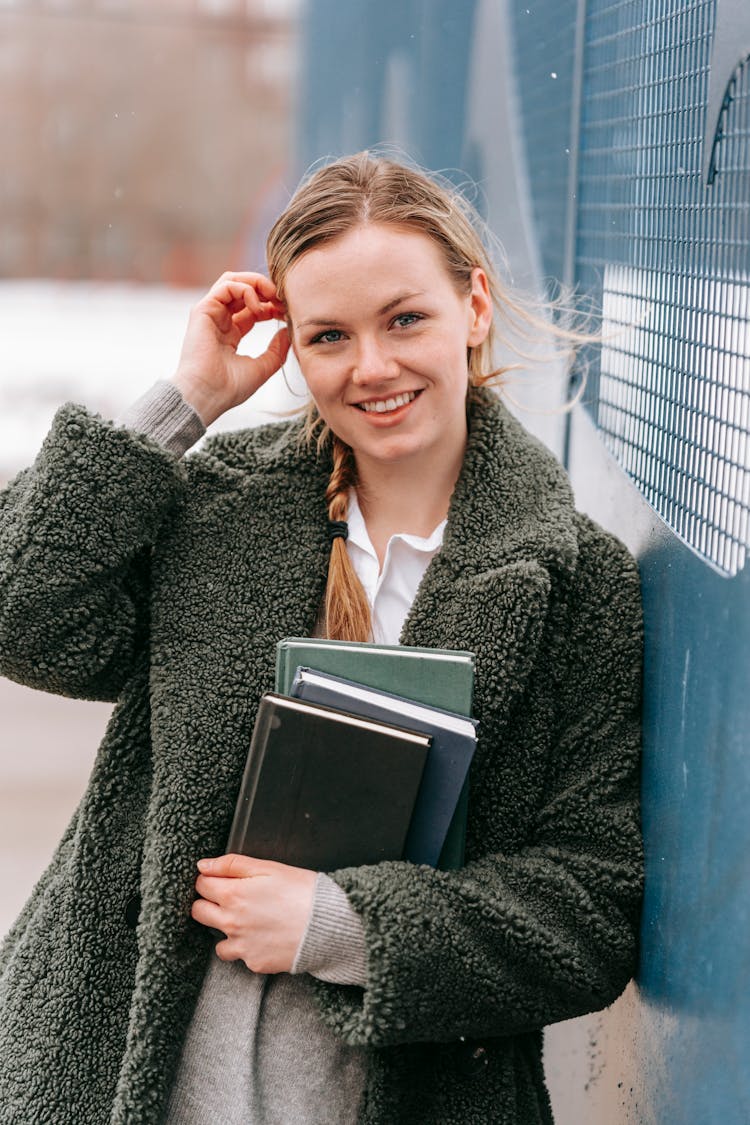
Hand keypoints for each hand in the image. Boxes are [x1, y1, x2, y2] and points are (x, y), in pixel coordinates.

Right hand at [171, 272, 290, 425]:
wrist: (207, 395)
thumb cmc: (230, 388)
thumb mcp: (262, 368)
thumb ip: (276, 350)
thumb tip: (287, 333)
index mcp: (230, 335)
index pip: (253, 309)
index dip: (272, 306)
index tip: (287, 312)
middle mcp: (219, 321)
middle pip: (243, 291)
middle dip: (266, 290)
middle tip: (282, 298)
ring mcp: (210, 314)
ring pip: (233, 282)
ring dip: (256, 283)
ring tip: (273, 295)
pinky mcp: (203, 310)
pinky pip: (226, 285)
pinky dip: (245, 289)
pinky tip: (257, 306)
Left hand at [191, 853, 316, 973]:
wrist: (328, 924)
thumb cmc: (302, 891)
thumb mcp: (268, 868)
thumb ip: (231, 864)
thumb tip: (203, 866)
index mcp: (233, 895)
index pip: (201, 885)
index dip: (210, 879)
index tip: (221, 880)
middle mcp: (231, 922)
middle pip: (199, 912)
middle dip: (209, 903)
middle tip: (231, 899)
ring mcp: (241, 946)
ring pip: (216, 940)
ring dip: (226, 930)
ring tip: (249, 920)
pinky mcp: (254, 963)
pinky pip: (240, 955)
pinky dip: (248, 947)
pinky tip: (265, 935)